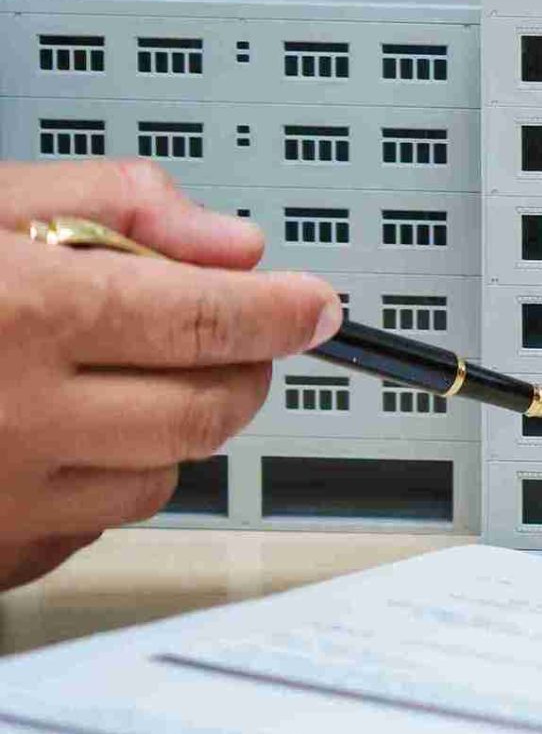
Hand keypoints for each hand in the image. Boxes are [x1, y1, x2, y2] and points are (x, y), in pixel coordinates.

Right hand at [0, 160, 341, 587]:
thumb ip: (108, 205)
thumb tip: (231, 243)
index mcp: (21, 314)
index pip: (215, 321)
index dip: (286, 310)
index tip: (318, 303)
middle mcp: (16, 416)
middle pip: (212, 408)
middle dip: (245, 368)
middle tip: (233, 335)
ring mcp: (1, 498)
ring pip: (162, 475)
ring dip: (169, 426)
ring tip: (109, 375)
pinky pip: (89, 528)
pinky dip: (97, 481)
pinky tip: (48, 435)